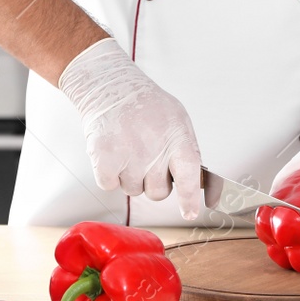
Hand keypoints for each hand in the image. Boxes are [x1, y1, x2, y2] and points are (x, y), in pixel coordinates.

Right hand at [58, 38, 204, 219]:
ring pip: (133, 190)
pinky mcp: (105, 161)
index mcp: (177, 139)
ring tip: (127, 147)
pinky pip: (110, 185)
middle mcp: (155, 151)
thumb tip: (194, 182)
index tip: (190, 213)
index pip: (189, 178)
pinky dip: (108, 174)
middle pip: (158, 193)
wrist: (110, 87)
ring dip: (129, 175)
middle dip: (153, 181)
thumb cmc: (145, 104)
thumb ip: (186, 150)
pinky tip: (112, 151)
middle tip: (146, 156)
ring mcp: (129, 157)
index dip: (190, 200)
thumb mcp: (177, 119)